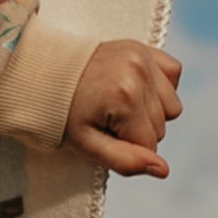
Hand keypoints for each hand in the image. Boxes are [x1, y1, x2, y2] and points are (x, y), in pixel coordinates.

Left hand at [67, 37, 181, 180]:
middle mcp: (139, 72)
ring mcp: (143, 56)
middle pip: (161, 127)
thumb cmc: (62, 113)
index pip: (150, 145)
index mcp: (125, 96)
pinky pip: (173, 76)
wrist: (44, 73)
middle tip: (103, 114)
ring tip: (115, 101)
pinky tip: (131, 86)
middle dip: (135, 129)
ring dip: (148, 111)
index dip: (126, 145)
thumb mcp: (86, 144)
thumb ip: (125, 161)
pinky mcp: (146, 47)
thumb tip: (164, 170)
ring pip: (171, 107)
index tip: (100, 131)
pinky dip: (158, 87)